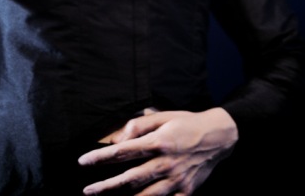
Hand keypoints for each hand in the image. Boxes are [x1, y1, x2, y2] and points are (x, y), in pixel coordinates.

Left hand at [78, 108, 237, 194]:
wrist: (220, 136)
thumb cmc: (187, 123)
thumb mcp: (163, 116)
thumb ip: (139, 125)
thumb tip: (118, 138)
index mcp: (158, 142)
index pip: (123, 152)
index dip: (101, 157)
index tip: (84, 161)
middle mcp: (166, 163)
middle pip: (130, 178)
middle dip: (106, 186)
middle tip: (88, 191)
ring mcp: (177, 180)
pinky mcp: (187, 191)